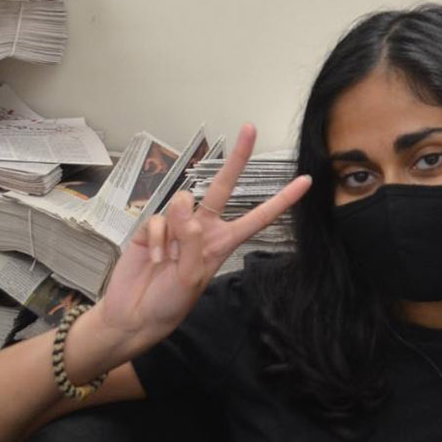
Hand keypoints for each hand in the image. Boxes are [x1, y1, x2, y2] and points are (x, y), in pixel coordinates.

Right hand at [91, 124, 310, 359]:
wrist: (134, 314)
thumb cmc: (170, 301)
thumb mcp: (192, 276)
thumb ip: (193, 239)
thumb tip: (184, 204)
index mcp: (224, 241)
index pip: (258, 216)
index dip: (282, 200)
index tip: (307, 181)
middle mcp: (204, 228)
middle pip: (224, 186)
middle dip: (237, 157)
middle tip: (250, 128)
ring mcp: (178, 225)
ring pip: (184, 201)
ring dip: (176, 228)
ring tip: (168, 257)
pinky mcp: (154, 227)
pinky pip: (158, 219)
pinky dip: (157, 238)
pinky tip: (154, 257)